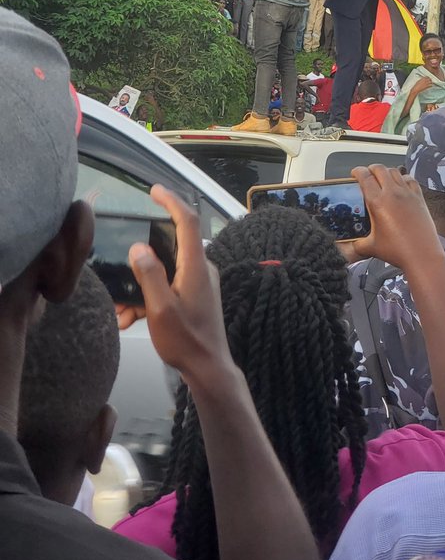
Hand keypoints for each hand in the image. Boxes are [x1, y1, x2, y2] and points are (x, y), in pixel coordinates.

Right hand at [126, 185, 230, 383]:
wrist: (209, 368)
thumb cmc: (186, 341)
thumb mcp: (161, 309)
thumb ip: (149, 276)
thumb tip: (138, 248)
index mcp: (196, 266)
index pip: (187, 221)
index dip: (171, 201)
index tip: (155, 190)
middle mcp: (201, 269)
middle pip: (170, 247)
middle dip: (141, 261)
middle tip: (120, 276)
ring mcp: (199, 283)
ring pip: (165, 272)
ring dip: (140, 288)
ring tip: (122, 312)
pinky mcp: (195, 296)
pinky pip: (168, 287)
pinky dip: (149, 298)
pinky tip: (132, 319)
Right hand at [347, 165, 442, 270]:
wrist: (422, 255)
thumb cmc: (398, 251)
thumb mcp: (370, 247)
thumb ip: (355, 244)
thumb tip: (347, 245)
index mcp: (378, 203)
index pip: (365, 177)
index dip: (357, 171)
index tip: (354, 173)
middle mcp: (393, 194)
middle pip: (380, 169)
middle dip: (371, 168)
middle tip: (367, 174)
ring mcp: (408, 194)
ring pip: (395, 171)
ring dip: (386, 172)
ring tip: (382, 178)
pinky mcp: (419, 198)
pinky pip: (410, 179)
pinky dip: (403, 177)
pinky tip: (401, 184)